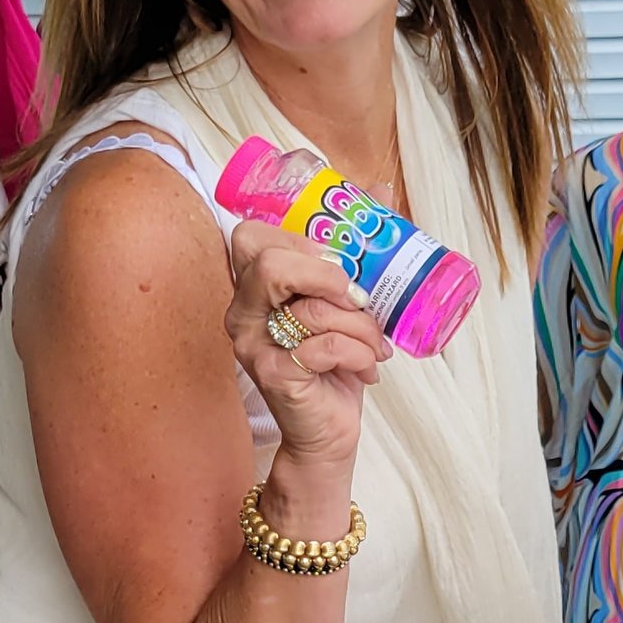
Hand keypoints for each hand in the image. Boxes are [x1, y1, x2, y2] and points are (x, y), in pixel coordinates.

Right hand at [225, 220, 388, 479]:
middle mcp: (242, 313)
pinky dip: (359, 352)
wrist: (329, 432)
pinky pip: (325, 347)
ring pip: (312, 309)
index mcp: (253, 287)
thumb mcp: (343, 302)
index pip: (252, 237)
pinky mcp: (275, 375)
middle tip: (359, 297)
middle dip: (327, 274)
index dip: (299, 239)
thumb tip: (380, 189)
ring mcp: (253, 345)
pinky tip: (368, 367)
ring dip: (361, 324)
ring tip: (376, 344)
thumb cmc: (334, 365)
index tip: (338, 262)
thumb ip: (353, 248)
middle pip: (270, 263)